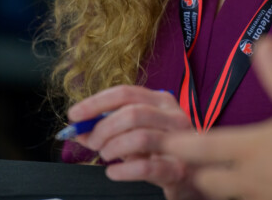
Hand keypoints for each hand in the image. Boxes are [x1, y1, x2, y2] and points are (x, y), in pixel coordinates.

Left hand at [68, 85, 197, 199]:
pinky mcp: (180, 169)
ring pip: (139, 136)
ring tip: (106, 156)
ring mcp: (181, 142)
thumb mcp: (137, 134)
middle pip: (131, 112)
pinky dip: (123, 170)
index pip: (125, 92)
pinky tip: (114, 173)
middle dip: (104, 128)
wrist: (196, 179)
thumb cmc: (164, 152)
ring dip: (113, 147)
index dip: (96, 102)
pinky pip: (146, 166)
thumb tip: (78, 130)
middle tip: (93, 143)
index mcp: (162, 101)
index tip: (75, 115)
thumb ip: (109, 129)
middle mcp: (174, 116)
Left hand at [162, 36, 271, 199]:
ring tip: (209, 169)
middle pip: (201, 177)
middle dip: (188, 167)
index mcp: (247, 149)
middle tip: (179, 155)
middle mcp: (246, 177)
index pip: (196, 147)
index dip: (174, 142)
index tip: (158, 137)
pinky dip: (242, 192)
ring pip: (221, 194)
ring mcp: (259, 196)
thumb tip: (262, 43)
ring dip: (212, 182)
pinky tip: (255, 183)